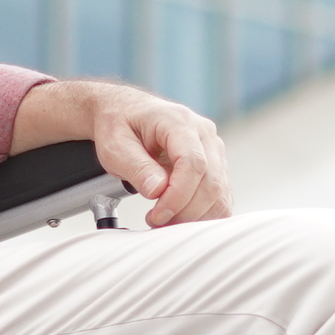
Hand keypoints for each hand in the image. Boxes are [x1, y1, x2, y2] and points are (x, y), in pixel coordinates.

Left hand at [10, 78, 231, 224]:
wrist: (125, 112)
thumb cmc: (119, 125)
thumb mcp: (115, 145)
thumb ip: (136, 167)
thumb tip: (158, 190)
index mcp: (179, 122)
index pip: (193, 163)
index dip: (178, 195)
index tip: (156, 215)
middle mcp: (204, 134)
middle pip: (211, 182)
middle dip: (185, 211)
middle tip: (156, 222)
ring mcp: (213, 150)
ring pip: (219, 193)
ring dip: (194, 216)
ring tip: (164, 221)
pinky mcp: (215, 166)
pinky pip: (220, 197)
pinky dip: (202, 214)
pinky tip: (178, 216)